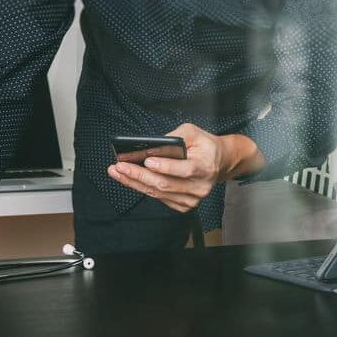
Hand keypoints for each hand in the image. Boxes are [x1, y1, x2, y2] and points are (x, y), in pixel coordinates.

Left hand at [107, 123, 264, 212]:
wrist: (219, 162)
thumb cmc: (204, 145)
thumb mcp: (193, 132)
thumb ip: (175, 136)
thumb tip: (152, 145)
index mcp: (205, 167)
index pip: (184, 170)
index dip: (165, 166)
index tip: (146, 161)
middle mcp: (200, 186)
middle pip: (165, 184)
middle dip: (139, 175)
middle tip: (120, 167)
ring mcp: (192, 199)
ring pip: (158, 193)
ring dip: (135, 182)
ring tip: (117, 172)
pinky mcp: (183, 205)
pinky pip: (158, 198)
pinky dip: (142, 188)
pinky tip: (129, 179)